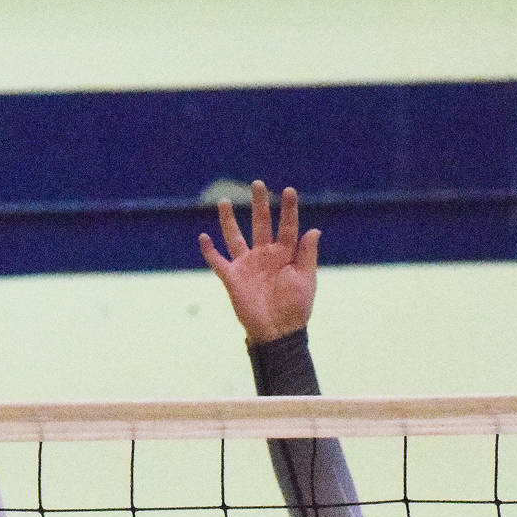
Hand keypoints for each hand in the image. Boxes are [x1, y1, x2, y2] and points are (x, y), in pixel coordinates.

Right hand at [197, 181, 319, 344]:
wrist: (278, 332)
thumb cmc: (296, 307)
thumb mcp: (306, 279)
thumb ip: (307, 254)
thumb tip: (313, 229)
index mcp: (285, 254)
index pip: (287, 226)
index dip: (289, 209)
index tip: (289, 191)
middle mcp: (265, 255)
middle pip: (260, 223)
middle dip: (259, 204)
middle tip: (257, 184)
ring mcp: (247, 265)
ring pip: (235, 237)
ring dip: (228, 220)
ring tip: (224, 201)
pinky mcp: (232, 278)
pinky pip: (218, 262)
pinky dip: (209, 251)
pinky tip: (203, 237)